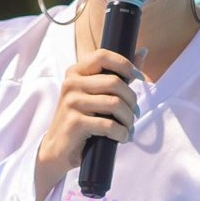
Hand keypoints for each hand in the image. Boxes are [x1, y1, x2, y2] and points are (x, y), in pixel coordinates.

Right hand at [33, 47, 138, 197]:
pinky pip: (109, 125)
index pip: (103, 56)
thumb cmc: (81, 119)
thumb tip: (143, 51)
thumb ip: (118, 74)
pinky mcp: (75, 122)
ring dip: (129, 119)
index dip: (125, 64)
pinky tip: (122, 138)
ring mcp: (71, 102)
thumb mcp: (96, 94)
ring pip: (115, 104)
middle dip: (132, 100)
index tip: (138, 78)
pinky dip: (121, 133)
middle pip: (115, 82)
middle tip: (134, 114)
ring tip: (129, 128)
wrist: (57, 149)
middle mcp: (71, 84)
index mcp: (75, 72)